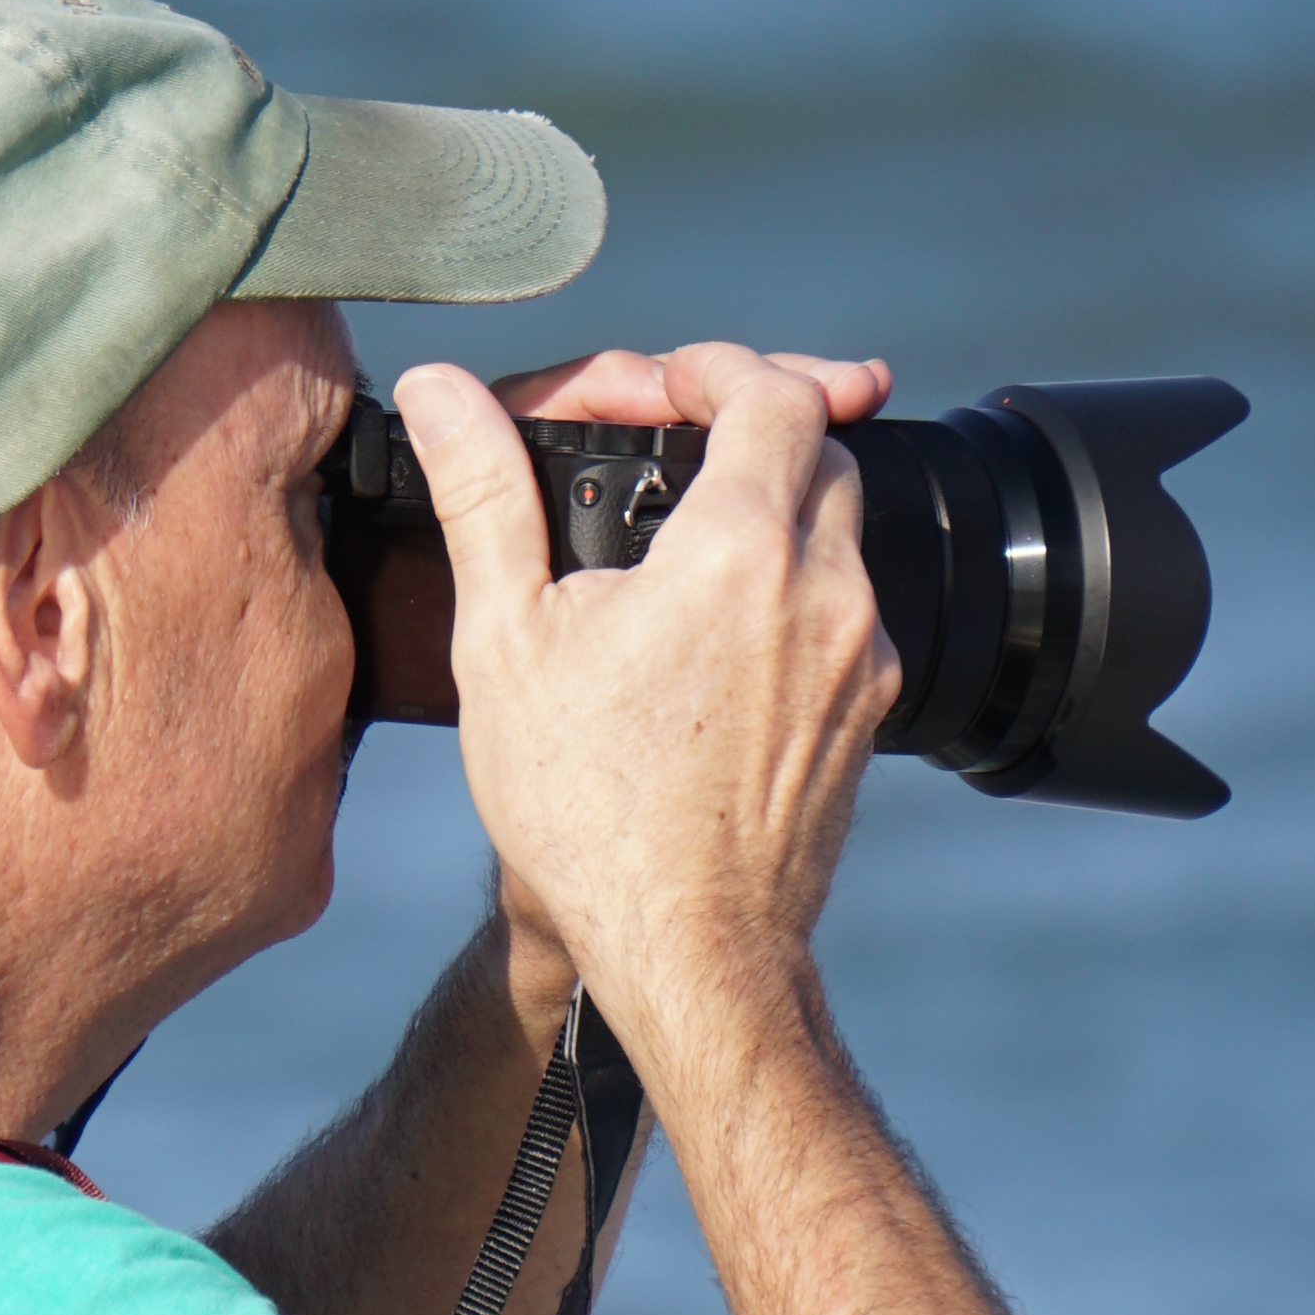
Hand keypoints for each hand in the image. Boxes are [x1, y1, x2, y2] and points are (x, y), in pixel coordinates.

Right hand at [395, 340, 902, 1032]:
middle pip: (821, 450)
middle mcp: (825, 592)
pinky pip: (847, 613)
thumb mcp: (505, 640)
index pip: (773, 391)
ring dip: (778, 510)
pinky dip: (795, 591)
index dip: (720, 365)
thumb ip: (482, 496)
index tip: (672, 381)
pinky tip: (721, 636)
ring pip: (841, 532)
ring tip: (689, 545)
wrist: (687, 948)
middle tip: (679, 446)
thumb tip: (443, 392)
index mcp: (740, 551)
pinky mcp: (871, 715)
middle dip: (755, 426)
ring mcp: (863, 657)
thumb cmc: (587, 810)